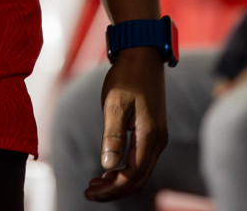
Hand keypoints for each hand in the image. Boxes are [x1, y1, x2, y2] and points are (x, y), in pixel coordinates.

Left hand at [85, 48, 167, 201]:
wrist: (143, 54)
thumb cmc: (127, 76)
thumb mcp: (115, 104)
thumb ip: (112, 135)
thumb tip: (108, 166)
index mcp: (150, 135)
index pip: (132, 175)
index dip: (111, 188)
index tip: (89, 191)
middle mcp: (158, 140)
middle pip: (138, 179)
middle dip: (114, 190)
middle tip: (89, 192)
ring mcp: (157, 137)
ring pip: (140, 172)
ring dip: (119, 182)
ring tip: (95, 184)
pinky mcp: (153, 132)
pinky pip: (141, 160)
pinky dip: (125, 170)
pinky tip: (108, 168)